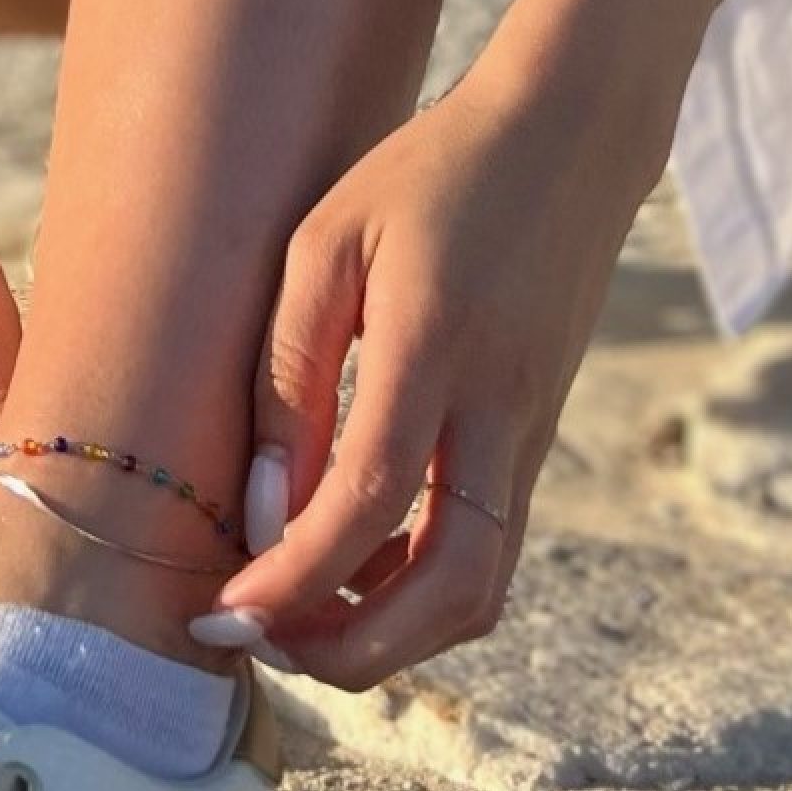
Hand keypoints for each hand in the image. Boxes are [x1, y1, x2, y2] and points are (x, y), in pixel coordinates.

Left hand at [209, 65, 657, 688]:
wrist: (569, 140)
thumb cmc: (428, 176)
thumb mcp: (329, 241)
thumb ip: (292, 370)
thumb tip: (267, 502)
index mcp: (437, 349)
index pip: (369, 503)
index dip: (294, 580)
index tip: (222, 615)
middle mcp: (502, 412)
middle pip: (454, 590)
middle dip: (355, 650)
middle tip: (259, 641)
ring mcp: (534, 434)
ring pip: (483, 588)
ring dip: (391, 633)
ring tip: (292, 615)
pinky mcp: (540, 440)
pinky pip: (487, 549)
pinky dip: (419, 588)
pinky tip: (348, 563)